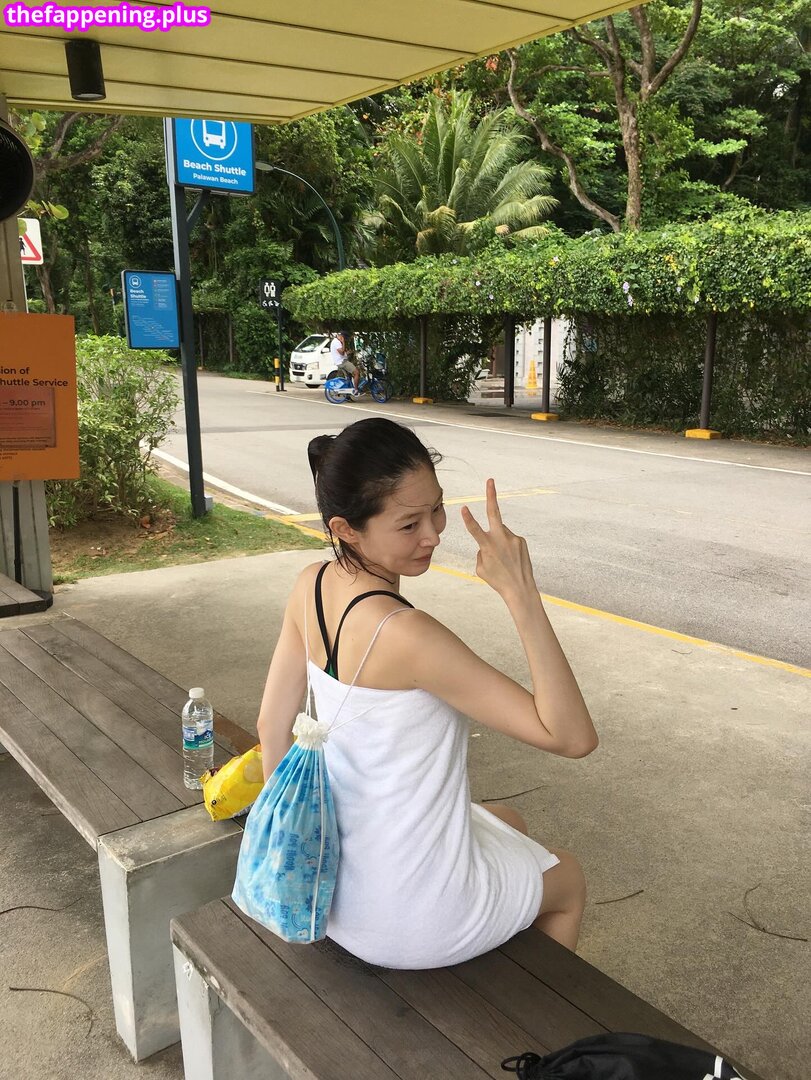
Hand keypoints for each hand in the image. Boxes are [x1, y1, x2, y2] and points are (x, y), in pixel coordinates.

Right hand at [461, 479, 536, 600]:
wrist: (520, 587)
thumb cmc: (497, 579)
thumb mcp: (480, 568)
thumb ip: (481, 551)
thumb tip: (486, 542)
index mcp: (487, 546)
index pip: (474, 529)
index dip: (468, 518)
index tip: (464, 507)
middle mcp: (501, 538)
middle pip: (494, 512)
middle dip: (491, 495)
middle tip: (490, 480)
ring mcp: (513, 538)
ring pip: (500, 531)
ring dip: (498, 540)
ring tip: (502, 557)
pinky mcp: (521, 540)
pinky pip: (509, 538)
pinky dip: (507, 546)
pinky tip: (510, 558)